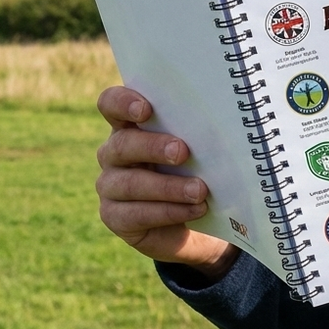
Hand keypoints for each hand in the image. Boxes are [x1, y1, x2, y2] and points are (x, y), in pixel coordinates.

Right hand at [96, 86, 239, 280]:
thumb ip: (195, 135)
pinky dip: (170, 211)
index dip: (122, 103)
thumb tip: (220, 124)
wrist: (191, 225)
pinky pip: (137, 214)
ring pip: (131, 183)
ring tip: (200, 191)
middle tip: (183, 152)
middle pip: (122, 145)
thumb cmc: (193, 174)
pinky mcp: (114, 217)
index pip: (110, 104)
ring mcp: (109, 186)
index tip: (146, 110)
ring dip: (169, 187)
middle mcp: (113, 153)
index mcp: (128, 127)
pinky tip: (195, 209)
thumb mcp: (195, 151)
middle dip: (153, 147)